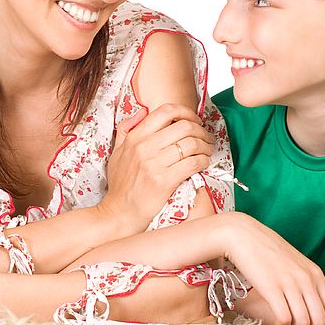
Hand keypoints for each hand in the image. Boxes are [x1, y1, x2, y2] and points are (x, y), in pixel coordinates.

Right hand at [100, 103, 215, 232]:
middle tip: (206, 138)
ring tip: (207, 151)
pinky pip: (193, 163)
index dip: (186, 112)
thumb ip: (126, 129)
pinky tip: (203, 164)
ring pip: (191, 144)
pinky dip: (203, 161)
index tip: (194, 120)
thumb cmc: (121, 185)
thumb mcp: (116, 152)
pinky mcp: (164, 181)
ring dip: (205, 146)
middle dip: (201, 130)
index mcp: (135, 137)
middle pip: (184, 126)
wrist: (119, 213)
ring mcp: (154, 164)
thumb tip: (142, 111)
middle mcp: (144, 147)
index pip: (166, 111)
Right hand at [217, 212, 324, 324]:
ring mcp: (290, 284)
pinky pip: (284, 319)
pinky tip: (273, 324)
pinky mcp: (271, 288)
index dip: (321, 324)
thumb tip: (307, 302)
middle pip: (319, 321)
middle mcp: (306, 279)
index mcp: (315, 273)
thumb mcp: (293, 262)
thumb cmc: (265, 247)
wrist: (243, 234)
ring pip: (303, 323)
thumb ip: (304, 279)